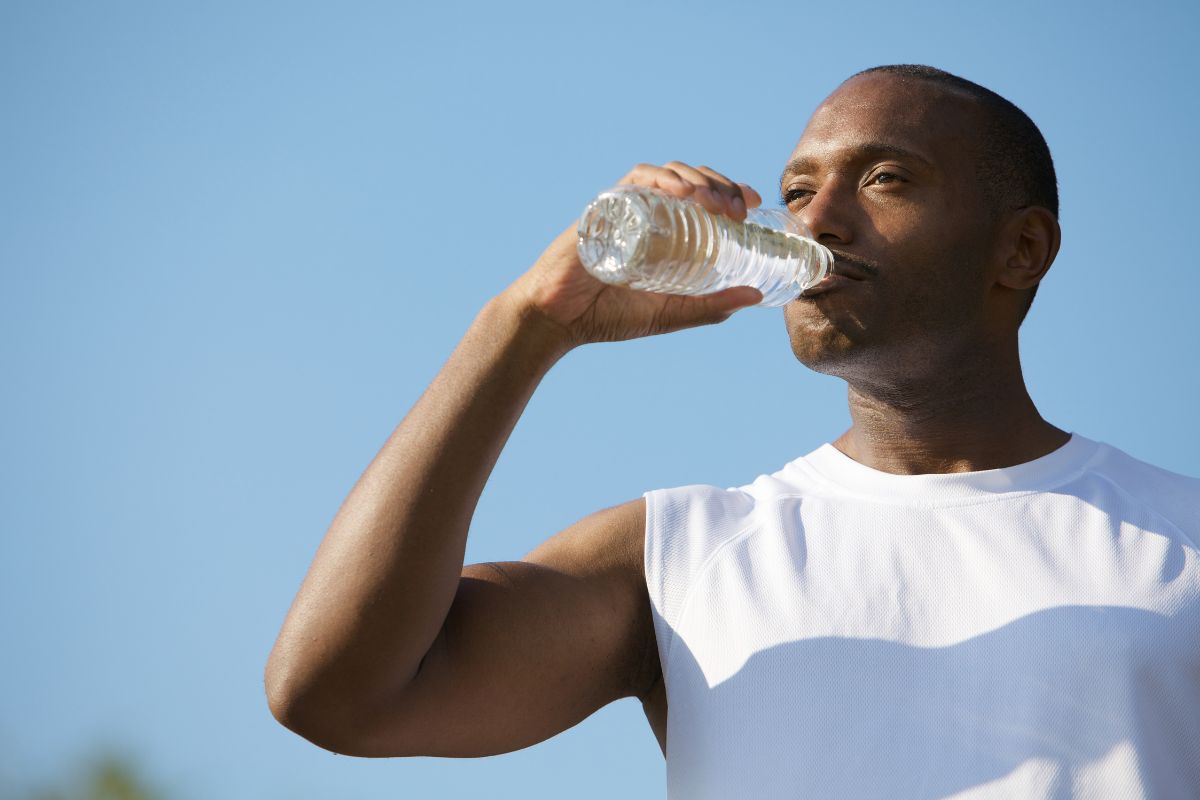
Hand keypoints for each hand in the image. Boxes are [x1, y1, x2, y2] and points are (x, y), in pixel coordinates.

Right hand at [504, 162, 764, 351]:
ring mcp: (627, 206)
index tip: (754, 203)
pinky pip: (637, 179)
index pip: (705, 198)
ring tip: (716, 202)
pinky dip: (662, 179)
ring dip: (698, 179)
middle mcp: (648, 212)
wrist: (558, 319)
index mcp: (665, 231)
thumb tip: (756, 297)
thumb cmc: (608, 316)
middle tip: (740, 208)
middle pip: (692, 179)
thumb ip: (710, 307)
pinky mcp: (606, 206)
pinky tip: (683, 191)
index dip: (732, 191)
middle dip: (721, 184)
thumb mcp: (671, 313)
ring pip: (669, 172)